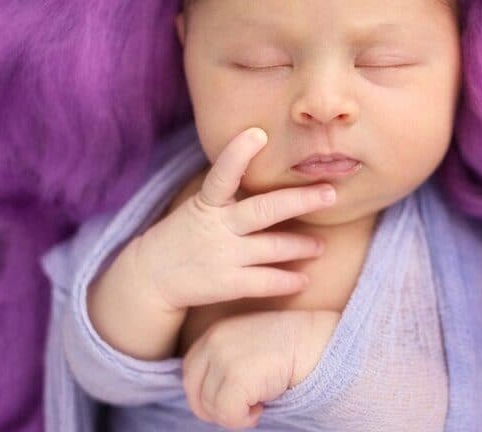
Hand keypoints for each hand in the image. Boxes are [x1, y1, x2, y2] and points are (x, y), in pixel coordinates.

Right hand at [131, 127, 337, 311]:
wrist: (150, 276)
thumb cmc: (186, 234)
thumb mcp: (200, 206)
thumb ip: (231, 193)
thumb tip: (273, 170)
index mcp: (208, 202)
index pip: (221, 173)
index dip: (238, 153)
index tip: (258, 133)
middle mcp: (217, 226)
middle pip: (263, 211)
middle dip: (300, 201)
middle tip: (331, 193)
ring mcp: (222, 256)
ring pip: (271, 248)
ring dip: (301, 246)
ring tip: (321, 245)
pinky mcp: (225, 284)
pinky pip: (264, 281)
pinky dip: (286, 281)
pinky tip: (303, 279)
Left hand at [182, 310, 340, 429]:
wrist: (321, 340)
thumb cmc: (292, 348)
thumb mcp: (249, 346)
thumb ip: (224, 362)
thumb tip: (208, 402)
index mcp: (215, 332)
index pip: (191, 374)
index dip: (209, 394)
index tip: (236, 398)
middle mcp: (214, 341)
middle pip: (194, 392)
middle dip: (216, 408)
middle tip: (246, 407)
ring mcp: (224, 357)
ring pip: (210, 407)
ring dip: (234, 414)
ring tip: (260, 402)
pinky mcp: (237, 375)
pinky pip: (227, 414)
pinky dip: (244, 419)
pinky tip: (264, 406)